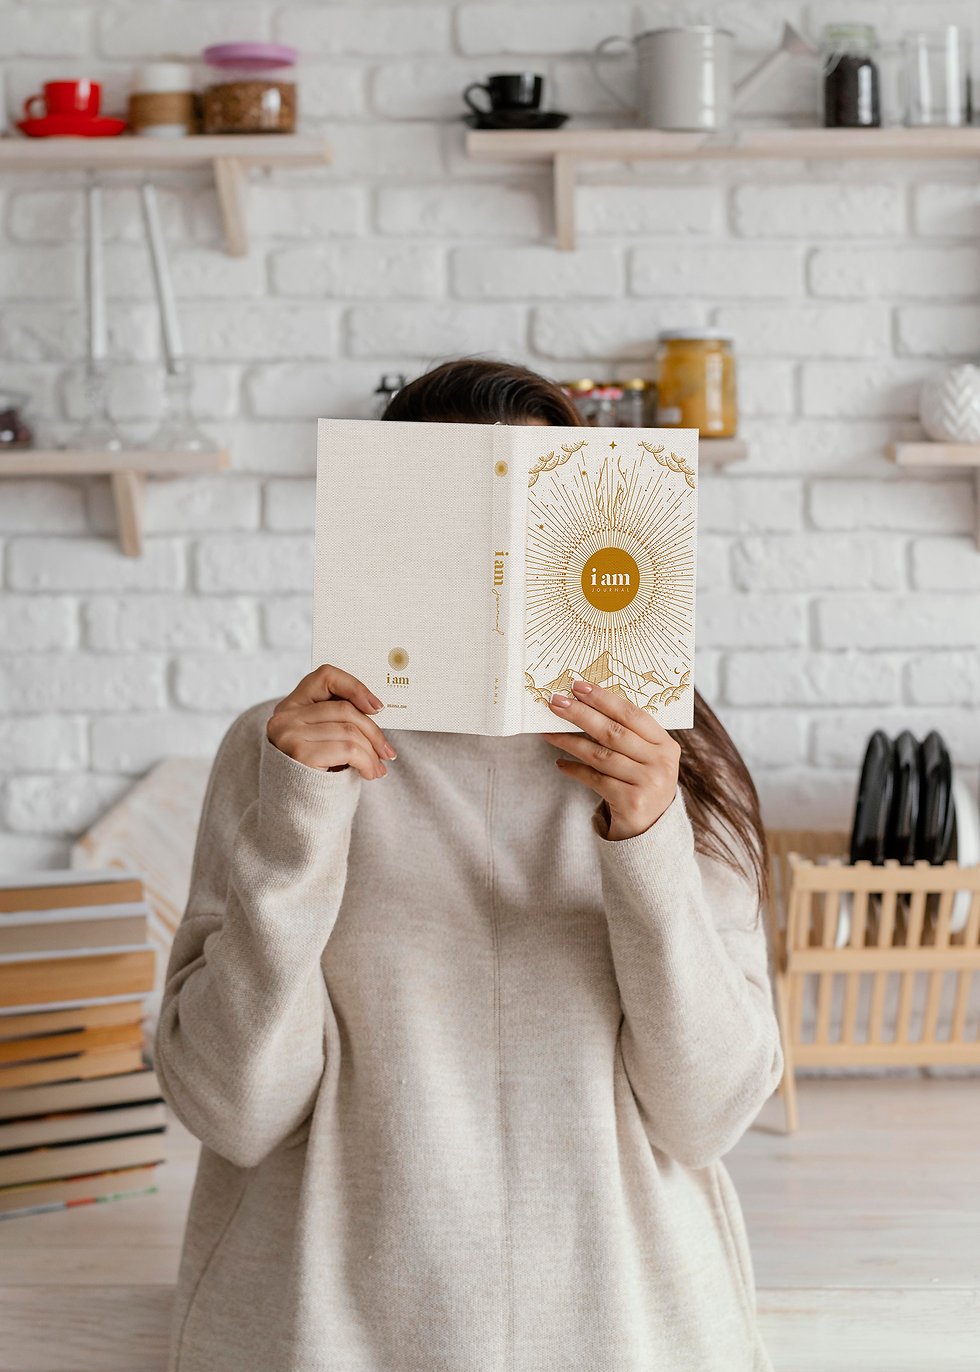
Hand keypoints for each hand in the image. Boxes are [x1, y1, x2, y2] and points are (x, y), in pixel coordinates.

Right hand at [267, 664, 395, 779]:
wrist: (294, 813)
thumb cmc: (314, 774)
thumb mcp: (322, 741)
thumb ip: (338, 721)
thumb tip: (377, 709)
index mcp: (291, 706)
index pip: (325, 676)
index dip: (355, 686)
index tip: (378, 707)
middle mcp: (285, 717)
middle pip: (345, 709)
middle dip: (373, 732)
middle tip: (388, 753)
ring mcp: (289, 733)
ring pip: (350, 731)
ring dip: (372, 752)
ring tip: (378, 769)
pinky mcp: (299, 753)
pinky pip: (349, 749)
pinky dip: (367, 762)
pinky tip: (369, 774)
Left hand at [541, 680, 680, 840]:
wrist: (653, 829)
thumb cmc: (642, 783)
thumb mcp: (646, 757)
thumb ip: (627, 735)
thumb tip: (584, 705)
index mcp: (666, 744)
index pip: (632, 714)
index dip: (604, 699)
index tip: (578, 686)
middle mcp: (660, 763)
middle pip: (613, 732)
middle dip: (581, 714)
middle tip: (556, 702)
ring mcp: (648, 783)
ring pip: (600, 755)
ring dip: (570, 741)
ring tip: (548, 732)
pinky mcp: (631, 802)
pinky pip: (595, 779)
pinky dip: (575, 769)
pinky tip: (560, 762)